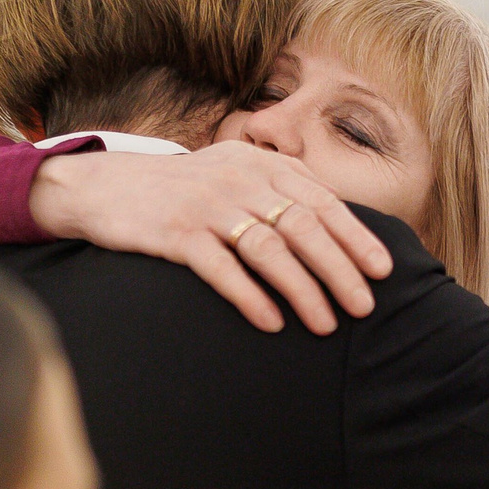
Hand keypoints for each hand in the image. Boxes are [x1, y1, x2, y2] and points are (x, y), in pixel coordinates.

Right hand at [29, 141, 393, 334]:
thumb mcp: (234, 171)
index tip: (382, 270)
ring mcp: (207, 205)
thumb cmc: (183, 188)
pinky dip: (249, 296)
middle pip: (304, 227)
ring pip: (269, 249)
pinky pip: (221, 267)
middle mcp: (240, 179)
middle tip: (364, 307)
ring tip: (324, 325)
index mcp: (261, 164)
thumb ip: (280, 186)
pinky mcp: (175, 233)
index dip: (356, 236)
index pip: (322, 200)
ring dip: (303, 290)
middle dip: (340, 270)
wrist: (105, 187)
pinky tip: (271, 322)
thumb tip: (337, 221)